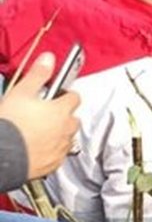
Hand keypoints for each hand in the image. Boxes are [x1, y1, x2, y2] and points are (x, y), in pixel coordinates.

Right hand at [0, 53, 80, 179]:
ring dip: (58, 132)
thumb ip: (38, 74)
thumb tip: (49, 58)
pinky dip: (51, 150)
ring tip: (37, 130)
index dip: (63, 94)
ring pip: (67, 136)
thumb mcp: (21, 92)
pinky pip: (58, 154)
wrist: (1, 154)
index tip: (54, 95)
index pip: (74, 97)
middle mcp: (66, 129)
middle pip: (73, 118)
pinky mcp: (53, 163)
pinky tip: (36, 146)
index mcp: (62, 110)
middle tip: (42, 114)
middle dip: (62, 115)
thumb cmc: (10, 124)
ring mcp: (61, 147)